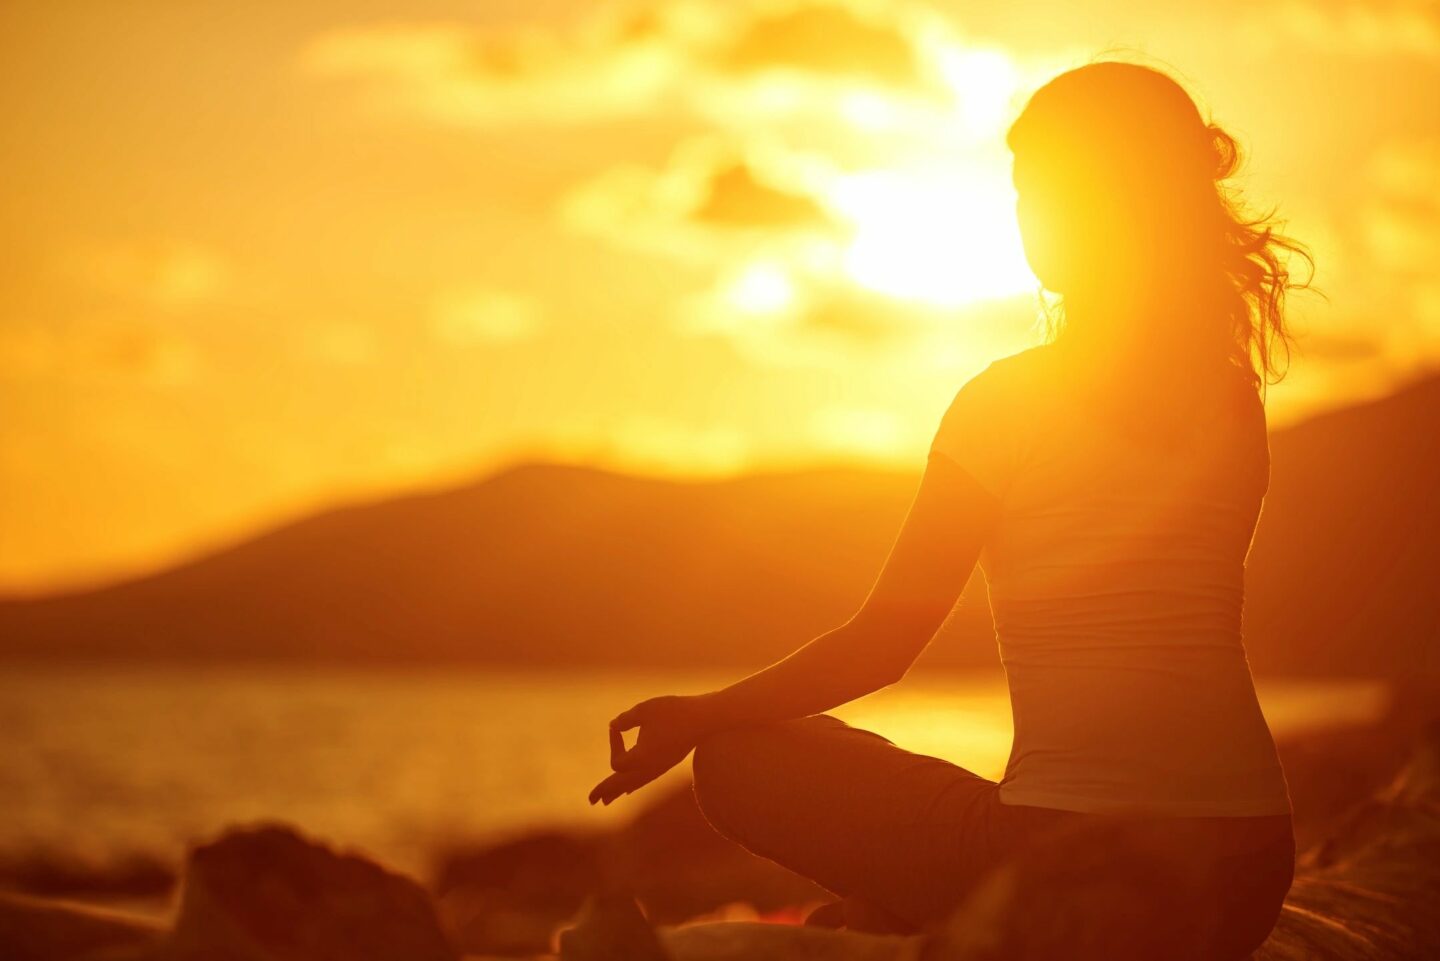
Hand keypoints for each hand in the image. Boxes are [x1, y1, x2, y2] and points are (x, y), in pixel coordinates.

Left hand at [588, 694, 712, 805]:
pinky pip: (645, 779)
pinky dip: (633, 784)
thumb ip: (625, 720)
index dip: (613, 744)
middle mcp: (651, 768)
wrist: (706, 718)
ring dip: (618, 791)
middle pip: (623, 784)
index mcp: (643, 759)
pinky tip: (629, 789)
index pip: (618, 762)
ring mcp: (660, 768)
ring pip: (635, 784)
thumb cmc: (674, 712)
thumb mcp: (644, 710)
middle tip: (591, 801)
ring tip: (606, 801)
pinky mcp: (666, 763)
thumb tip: (613, 726)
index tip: (616, 727)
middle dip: (607, 790)